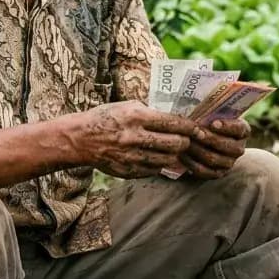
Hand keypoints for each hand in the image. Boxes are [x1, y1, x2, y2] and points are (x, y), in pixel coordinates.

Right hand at [72, 102, 195, 177]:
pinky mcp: (128, 171)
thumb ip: (151, 113)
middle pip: (175, 144)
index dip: (190, 127)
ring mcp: (132, 157)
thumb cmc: (105, 118)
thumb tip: (176, 119)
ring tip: (172, 149)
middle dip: (185, 142)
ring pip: (168, 159)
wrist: (79, 139)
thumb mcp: (127, 107)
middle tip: (186, 140)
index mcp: (136, 117)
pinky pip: (154, 170)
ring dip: (173, 154)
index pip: (173, 123)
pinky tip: (155, 156)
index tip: (199, 129)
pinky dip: (159, 163)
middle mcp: (135, 138)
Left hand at [175, 118, 250, 179]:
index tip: (213, 123)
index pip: (239, 129)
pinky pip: (204, 171)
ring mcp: (229, 163)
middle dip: (208, 139)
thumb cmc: (210, 123)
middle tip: (195, 133)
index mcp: (243, 131)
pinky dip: (191, 163)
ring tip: (186, 142)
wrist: (210, 143)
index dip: (227, 126)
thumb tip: (199, 110)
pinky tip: (182, 154)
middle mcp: (238, 148)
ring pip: (213, 158)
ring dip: (197, 150)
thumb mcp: (215, 115)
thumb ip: (210, 112)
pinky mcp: (217, 173)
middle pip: (225, 145)